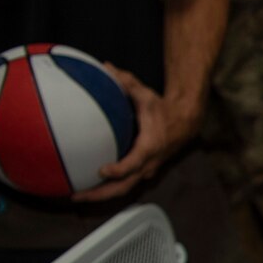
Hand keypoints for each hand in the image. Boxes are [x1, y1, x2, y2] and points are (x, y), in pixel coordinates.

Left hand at [75, 64, 198, 202]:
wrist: (185, 123)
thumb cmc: (163, 109)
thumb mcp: (146, 94)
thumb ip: (126, 81)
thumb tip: (106, 66)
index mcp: (150, 147)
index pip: (134, 163)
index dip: (119, 169)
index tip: (102, 171)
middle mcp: (148, 163)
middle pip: (124, 186)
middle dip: (100, 194)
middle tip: (77, 195)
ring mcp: (146, 170)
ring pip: (123, 189)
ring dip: (101, 196)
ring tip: (77, 196)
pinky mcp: (143, 172)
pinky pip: (124, 184)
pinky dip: (107, 189)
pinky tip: (89, 186)